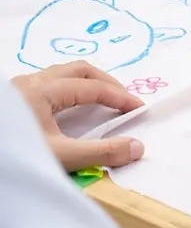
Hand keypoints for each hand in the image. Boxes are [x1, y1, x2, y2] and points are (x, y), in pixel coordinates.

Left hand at [11, 60, 145, 171]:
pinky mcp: (11, 101)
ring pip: (61, 75)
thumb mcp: (60, 157)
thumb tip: (138, 147)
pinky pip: (49, 85)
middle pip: (79, 70)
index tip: (140, 109)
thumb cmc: (13, 157)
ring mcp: (18, 90)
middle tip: (125, 101)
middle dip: (107, 83)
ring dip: (88, 84)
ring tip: (104, 102)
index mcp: (43, 91)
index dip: (120, 97)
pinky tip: (72, 110)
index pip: (93, 87)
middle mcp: (30, 83)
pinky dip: (70, 91)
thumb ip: (101, 152)